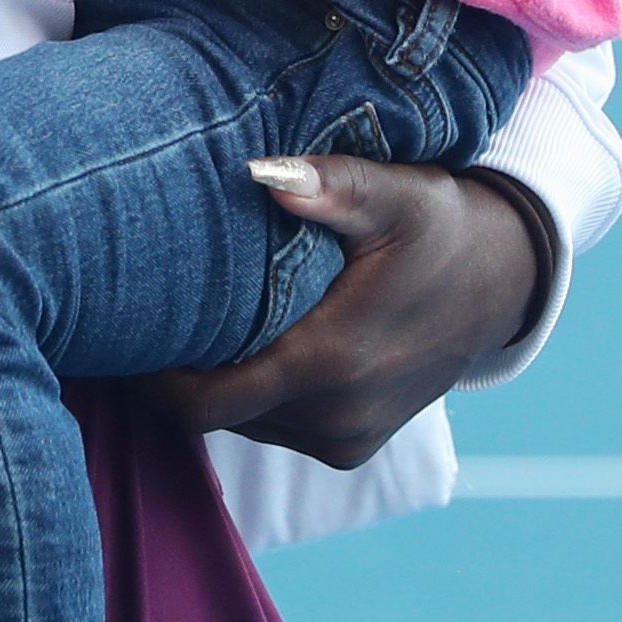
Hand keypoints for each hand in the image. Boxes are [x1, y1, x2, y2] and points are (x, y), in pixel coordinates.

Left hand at [144, 154, 560, 468]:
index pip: (204, 402)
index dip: (151, 379)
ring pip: (244, 422)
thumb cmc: (440, 226)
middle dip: (174, 376)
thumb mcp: (395, 194)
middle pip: (216, 414)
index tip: (119, 334)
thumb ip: (328, 186)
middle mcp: (336, 417)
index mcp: (331, 363)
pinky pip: (275, 427)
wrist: (502, 281)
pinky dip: (253, 396)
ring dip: (216, 385)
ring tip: (186, 326)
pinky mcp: (352, 448)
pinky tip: (243, 344)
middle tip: (136, 321)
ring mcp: (346, 440)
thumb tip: (262, 173)